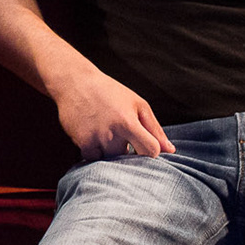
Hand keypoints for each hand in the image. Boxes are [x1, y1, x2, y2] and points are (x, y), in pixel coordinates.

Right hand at [57, 65, 174, 160]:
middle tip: (123, 137)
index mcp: (128, 122)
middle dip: (129, 152)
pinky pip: (94, 159)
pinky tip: (96, 137)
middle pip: (129, 159)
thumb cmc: (110, 92)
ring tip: (108, 134)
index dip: (151, 152)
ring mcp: (95, 139)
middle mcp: (111, 133)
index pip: (150, 150)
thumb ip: (154, 129)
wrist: (75, 83)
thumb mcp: (137, 104)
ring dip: (112, 153)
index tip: (146, 146)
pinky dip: (97, 152)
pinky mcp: (81, 143)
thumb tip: (169, 150)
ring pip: (111, 161)